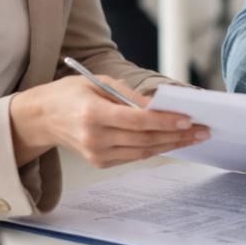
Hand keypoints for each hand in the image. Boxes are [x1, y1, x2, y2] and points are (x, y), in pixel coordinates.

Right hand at [9, 75, 208, 167]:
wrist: (42, 117)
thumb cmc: (70, 94)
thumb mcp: (99, 82)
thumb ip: (129, 95)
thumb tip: (160, 106)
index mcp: (92, 115)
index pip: (137, 122)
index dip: (165, 122)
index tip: (188, 119)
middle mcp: (94, 138)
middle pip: (145, 140)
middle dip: (177, 135)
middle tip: (203, 130)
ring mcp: (97, 154)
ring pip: (143, 151)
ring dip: (172, 144)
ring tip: (195, 136)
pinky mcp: (100, 162)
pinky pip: (134, 156)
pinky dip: (156, 149)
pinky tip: (174, 142)